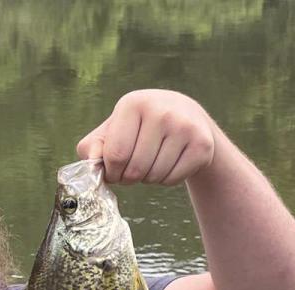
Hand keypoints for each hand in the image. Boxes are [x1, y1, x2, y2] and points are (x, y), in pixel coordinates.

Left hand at [76, 90, 216, 185]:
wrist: (184, 114)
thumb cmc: (137, 127)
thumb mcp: (111, 130)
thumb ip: (92, 147)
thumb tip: (93, 164)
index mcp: (133, 104)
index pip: (116, 155)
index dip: (112, 172)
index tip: (114, 171)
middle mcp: (162, 111)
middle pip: (135, 169)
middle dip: (129, 178)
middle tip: (131, 170)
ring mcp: (185, 127)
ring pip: (154, 176)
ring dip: (147, 179)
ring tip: (150, 163)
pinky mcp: (202, 144)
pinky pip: (173, 179)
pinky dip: (165, 180)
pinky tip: (167, 163)